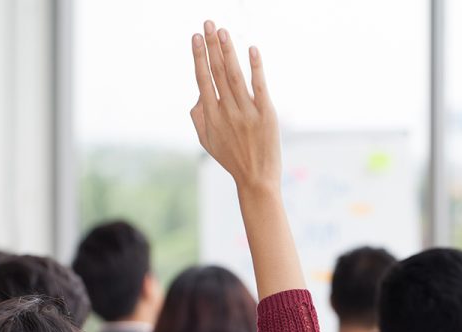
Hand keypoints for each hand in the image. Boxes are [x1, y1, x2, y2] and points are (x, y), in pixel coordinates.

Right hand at [190, 21, 279, 193]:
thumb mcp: (206, 141)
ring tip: (223, 32)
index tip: (195, 37)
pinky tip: (252, 49)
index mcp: (210, 116)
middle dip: (211, 46)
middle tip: (208, 24)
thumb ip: (197, 116)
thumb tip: (198, 93)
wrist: (256, 179)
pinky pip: (260, 86)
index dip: (199, 57)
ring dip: (229, 51)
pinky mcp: (266, 114)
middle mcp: (227, 111)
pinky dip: (256, 68)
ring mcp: (247, 112)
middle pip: (218, 72)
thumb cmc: (231, 158)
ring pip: (235, 75)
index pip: (203, 79)